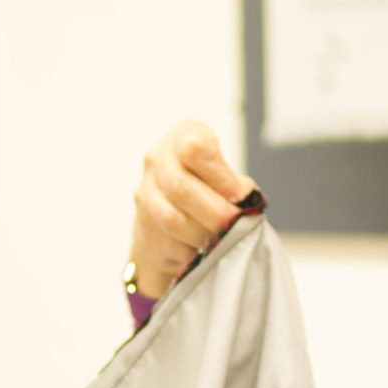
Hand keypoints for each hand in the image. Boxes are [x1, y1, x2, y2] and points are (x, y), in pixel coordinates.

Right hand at [128, 120, 255, 299]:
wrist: (172, 217)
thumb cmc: (205, 189)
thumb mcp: (223, 176)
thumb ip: (234, 185)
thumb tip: (245, 200)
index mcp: (181, 136)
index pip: (194, 148)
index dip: (219, 175)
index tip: (239, 195)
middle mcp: (157, 159)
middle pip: (180, 186)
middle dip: (214, 210)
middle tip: (233, 223)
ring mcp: (145, 192)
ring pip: (172, 218)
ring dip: (201, 233)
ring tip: (218, 238)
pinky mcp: (142, 225)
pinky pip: (167, 242)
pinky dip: (190, 250)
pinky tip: (200, 249)